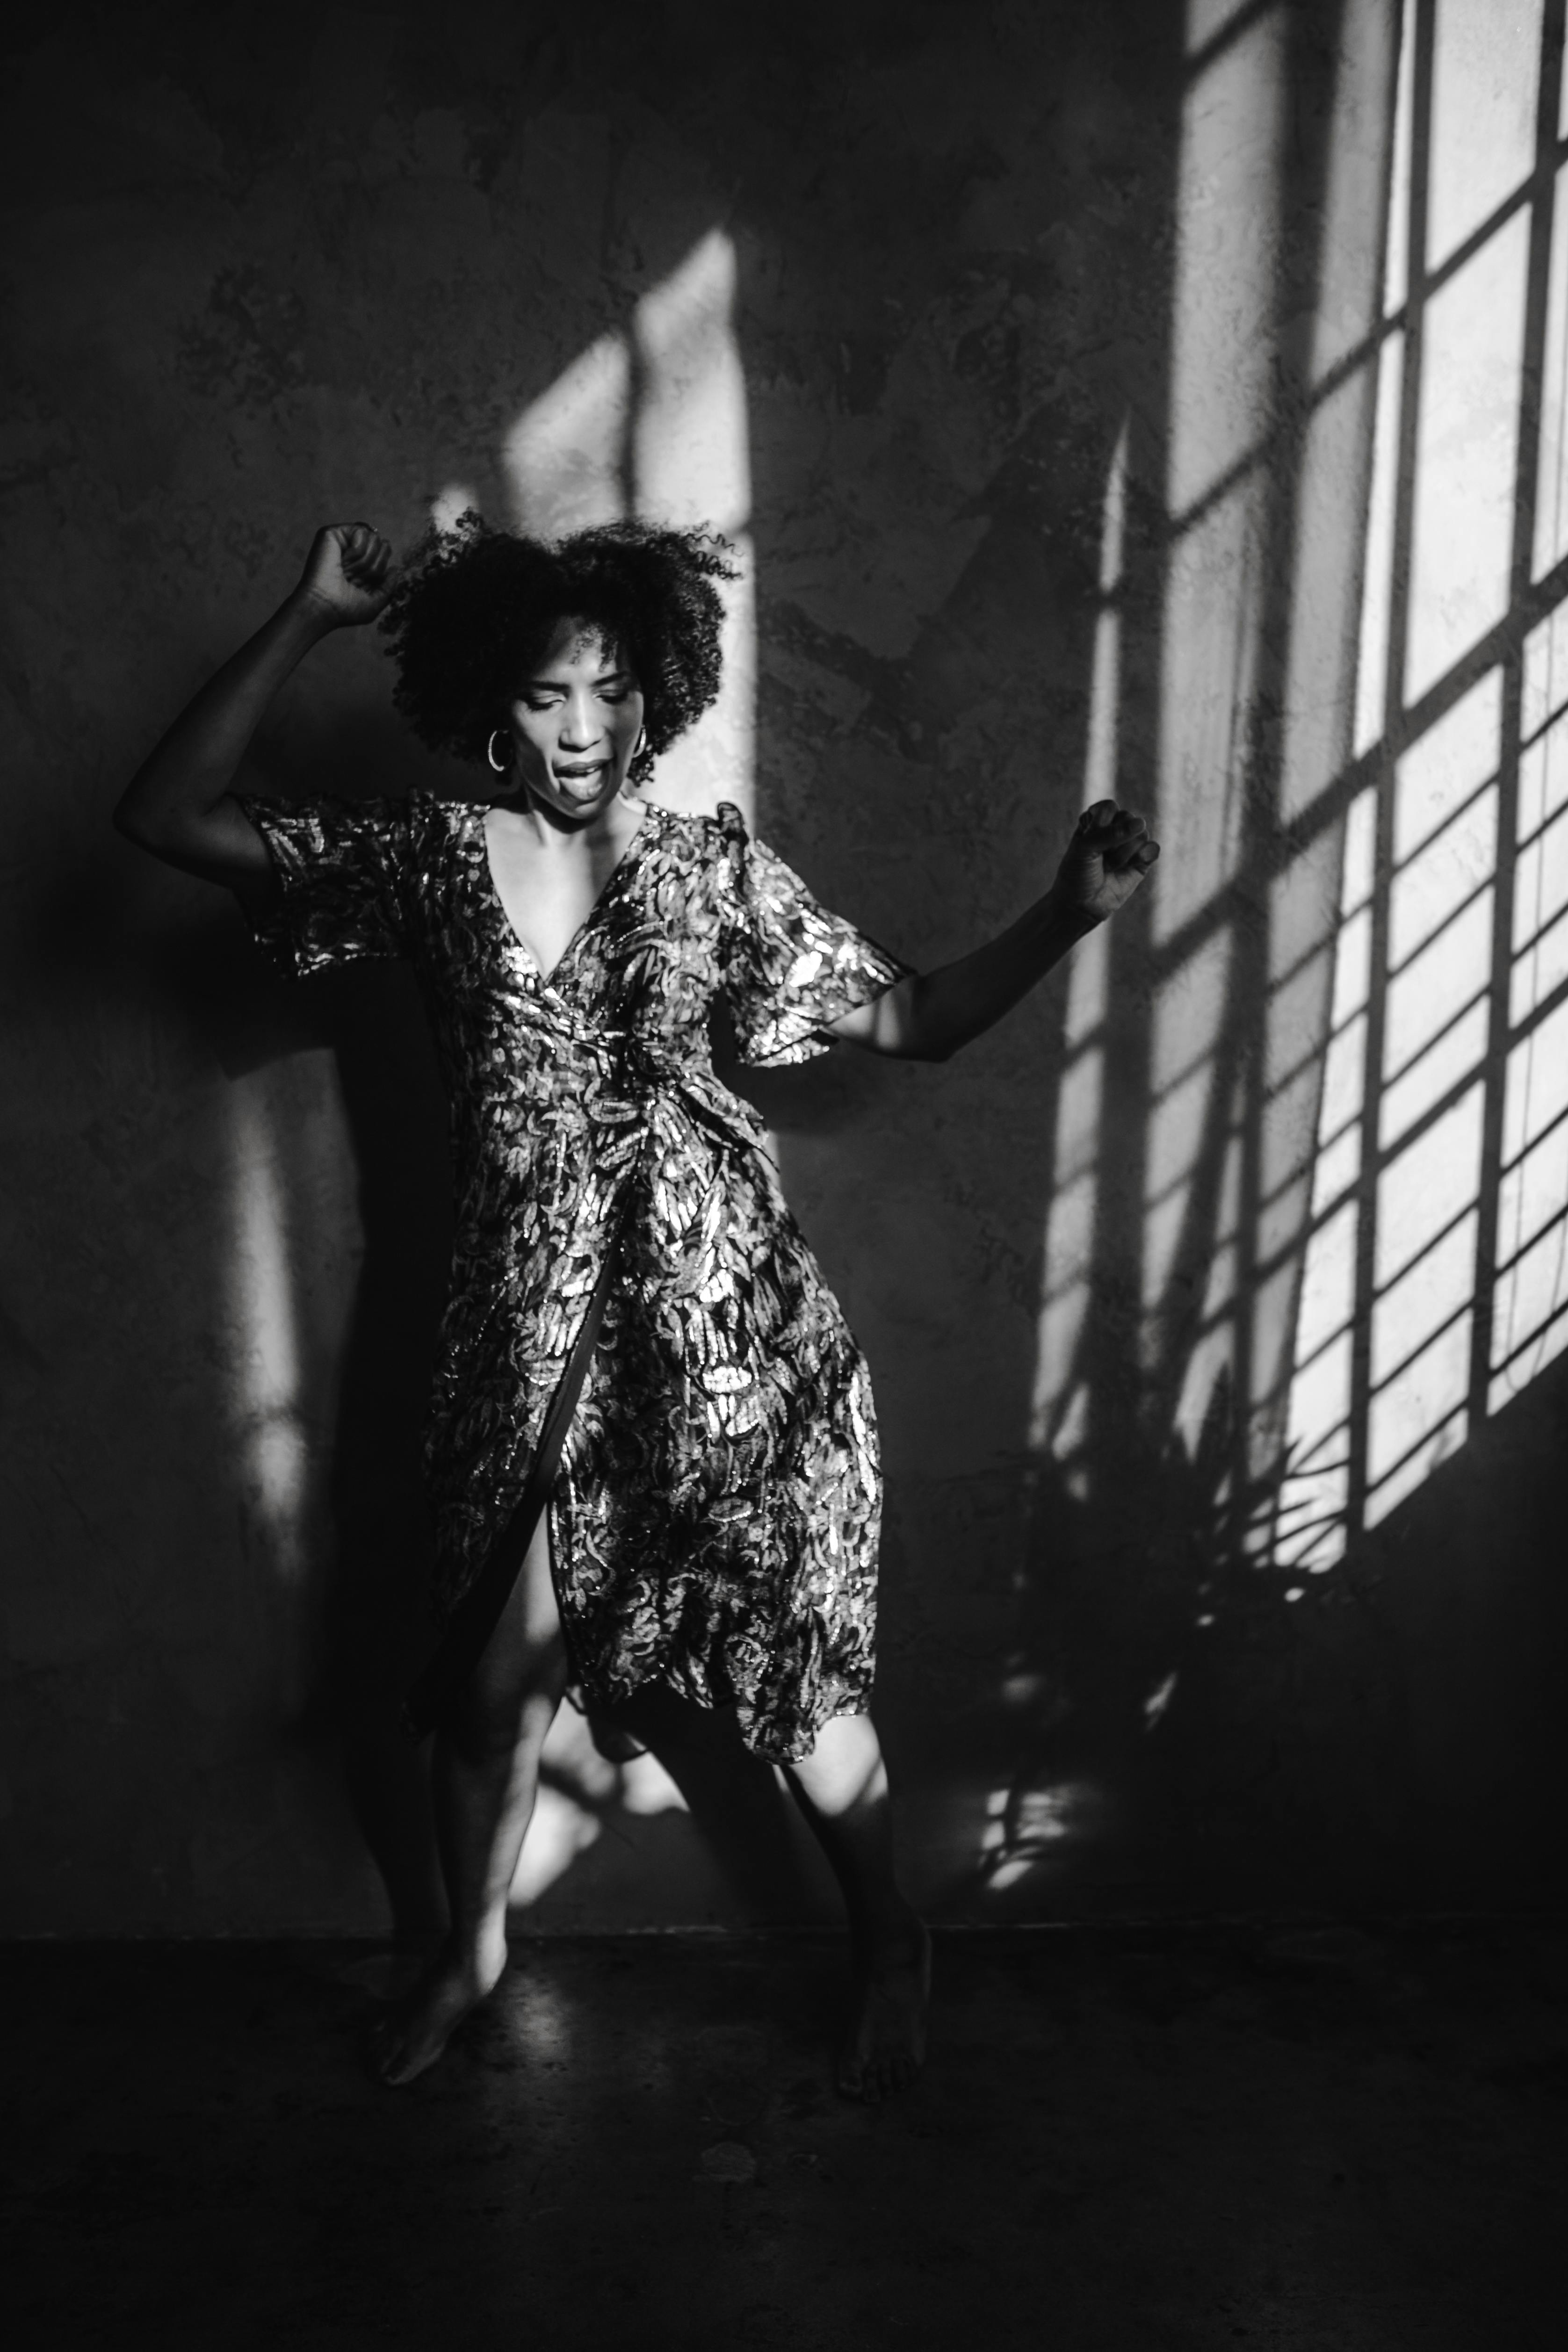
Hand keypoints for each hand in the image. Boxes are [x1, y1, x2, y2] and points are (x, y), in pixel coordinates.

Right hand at [293, 522, 394, 627]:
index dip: (379, 571)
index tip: (362, 585)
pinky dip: (356, 552)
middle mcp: (351, 550)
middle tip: (353, 579)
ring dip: (364, 562)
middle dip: (373, 567)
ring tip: (346, 572)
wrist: (324, 606)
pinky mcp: (332, 533)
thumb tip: (395, 568)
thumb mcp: (375, 603)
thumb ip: (389, 586)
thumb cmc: (345, 609)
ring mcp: (342, 541)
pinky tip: (342, 561)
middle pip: (382, 544)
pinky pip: (361, 532)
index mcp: (360, 564)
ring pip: (374, 538)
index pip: (385, 553)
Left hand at [1051, 799, 1159, 923]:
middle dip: (1114, 841)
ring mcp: (1129, 845)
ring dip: (1124, 853)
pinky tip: (1133, 864)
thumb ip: (1109, 833)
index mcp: (1096, 822)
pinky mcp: (1142, 861)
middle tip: (1101, 858)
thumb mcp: (1085, 849)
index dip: (1103, 823)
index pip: (1109, 807)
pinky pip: (1153, 848)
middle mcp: (1114, 830)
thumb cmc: (1077, 875)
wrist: (1081, 906)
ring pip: (1141, 833)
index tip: (1090, 840)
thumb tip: (1141, 823)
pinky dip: (1144, 855)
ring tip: (1111, 867)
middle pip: (1128, 818)